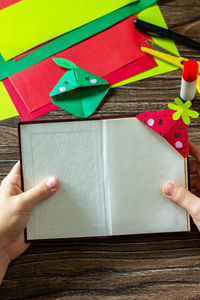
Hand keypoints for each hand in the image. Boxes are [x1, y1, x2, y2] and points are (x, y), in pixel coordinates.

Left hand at [0, 162, 58, 282]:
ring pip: (44, 193)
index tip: (50, 156)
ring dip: (53, 192)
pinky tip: (63, 202)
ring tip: (66, 186)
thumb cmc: (2, 223)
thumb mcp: (20, 203)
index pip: (24, 166)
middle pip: (37, 179)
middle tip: (62, 172)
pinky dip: (54, 205)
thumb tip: (53, 181)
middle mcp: (21, 192)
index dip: (36, 159)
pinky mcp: (35, 214)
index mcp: (13, 184)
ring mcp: (28, 203)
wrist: (1, 247)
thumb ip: (38, 192)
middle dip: (48, 177)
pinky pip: (47, 206)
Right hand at [163, 142, 199, 230]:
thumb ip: (184, 198)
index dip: (191, 149)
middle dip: (183, 169)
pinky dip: (186, 194)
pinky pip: (195, 193)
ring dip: (183, 184)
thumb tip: (168, 188)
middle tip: (170, 169)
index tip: (180, 143)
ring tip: (171, 185)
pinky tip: (177, 197)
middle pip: (196, 169)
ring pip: (195, 182)